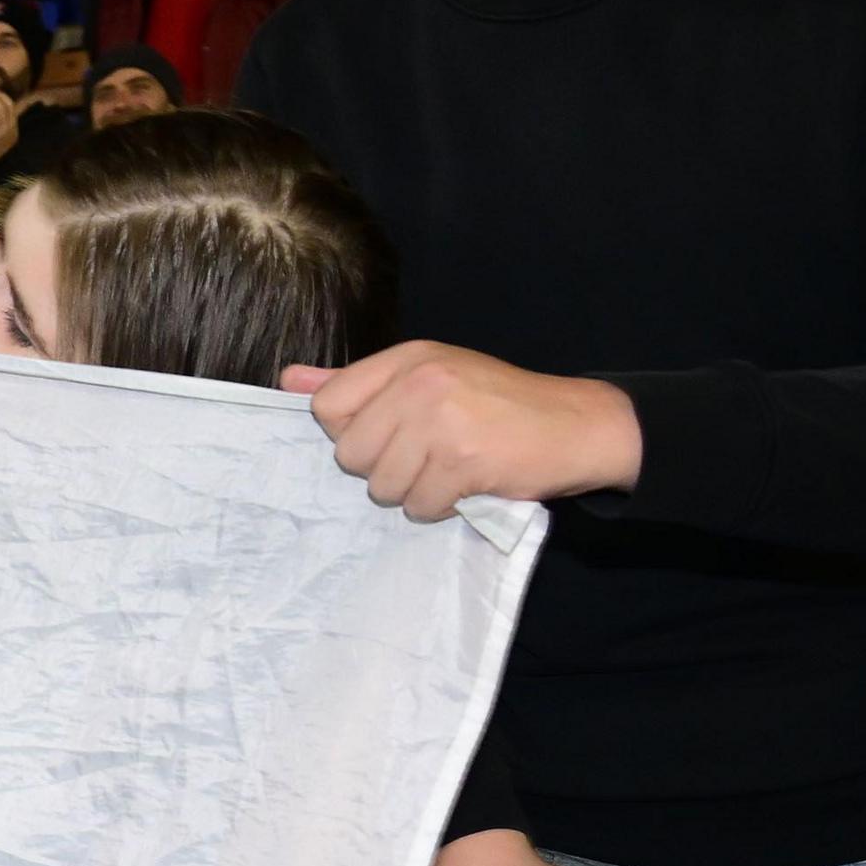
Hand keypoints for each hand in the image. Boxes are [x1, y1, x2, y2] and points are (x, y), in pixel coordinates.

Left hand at [282, 341, 643, 521]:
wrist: (578, 424)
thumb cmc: (497, 404)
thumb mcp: (429, 376)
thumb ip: (357, 382)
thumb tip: (288, 380)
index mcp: (406, 358)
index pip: (327, 405)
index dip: (351, 433)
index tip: (387, 436)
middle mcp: (420, 383)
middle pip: (350, 454)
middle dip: (383, 469)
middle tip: (425, 458)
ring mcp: (443, 421)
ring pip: (382, 486)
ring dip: (413, 492)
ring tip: (448, 471)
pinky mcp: (465, 460)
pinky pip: (420, 505)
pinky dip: (441, 507)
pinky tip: (466, 487)